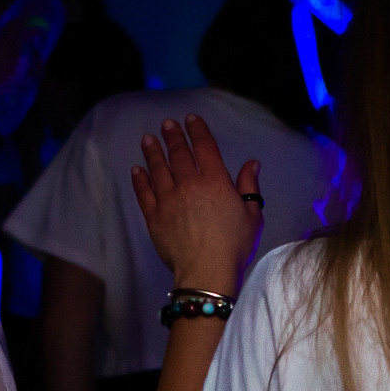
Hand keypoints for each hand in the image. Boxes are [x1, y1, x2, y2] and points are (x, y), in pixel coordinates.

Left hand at [130, 116, 262, 297]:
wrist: (206, 271)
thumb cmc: (234, 245)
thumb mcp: (252, 215)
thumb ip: (249, 186)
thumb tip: (252, 163)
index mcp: (216, 182)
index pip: (205, 147)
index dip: (197, 131)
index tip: (191, 119)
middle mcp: (190, 185)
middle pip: (179, 154)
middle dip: (172, 136)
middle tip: (166, 123)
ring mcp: (169, 200)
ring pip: (158, 169)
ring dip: (153, 152)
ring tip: (147, 139)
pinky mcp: (154, 217)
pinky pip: (144, 193)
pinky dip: (139, 179)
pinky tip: (136, 169)